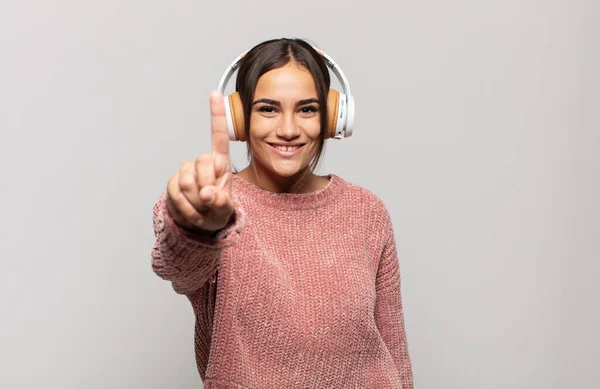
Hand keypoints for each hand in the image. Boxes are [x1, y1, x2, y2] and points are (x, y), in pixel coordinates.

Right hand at [165, 91, 233, 232]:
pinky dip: (186, 209)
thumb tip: (207, 193)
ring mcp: (185, 172)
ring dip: (196, 202)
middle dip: (207, 185)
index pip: (218, 136)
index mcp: (220, 163)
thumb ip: (221, 202)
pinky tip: (192, 213)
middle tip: (210, 201)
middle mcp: (202, 162)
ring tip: (202, 208)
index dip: (216, 115)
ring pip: (187, 181)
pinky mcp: (172, 183)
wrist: (200, 225)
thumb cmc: (217, 211)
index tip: (215, 93)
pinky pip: (176, 194)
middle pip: (202, 161)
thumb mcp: (226, 209)